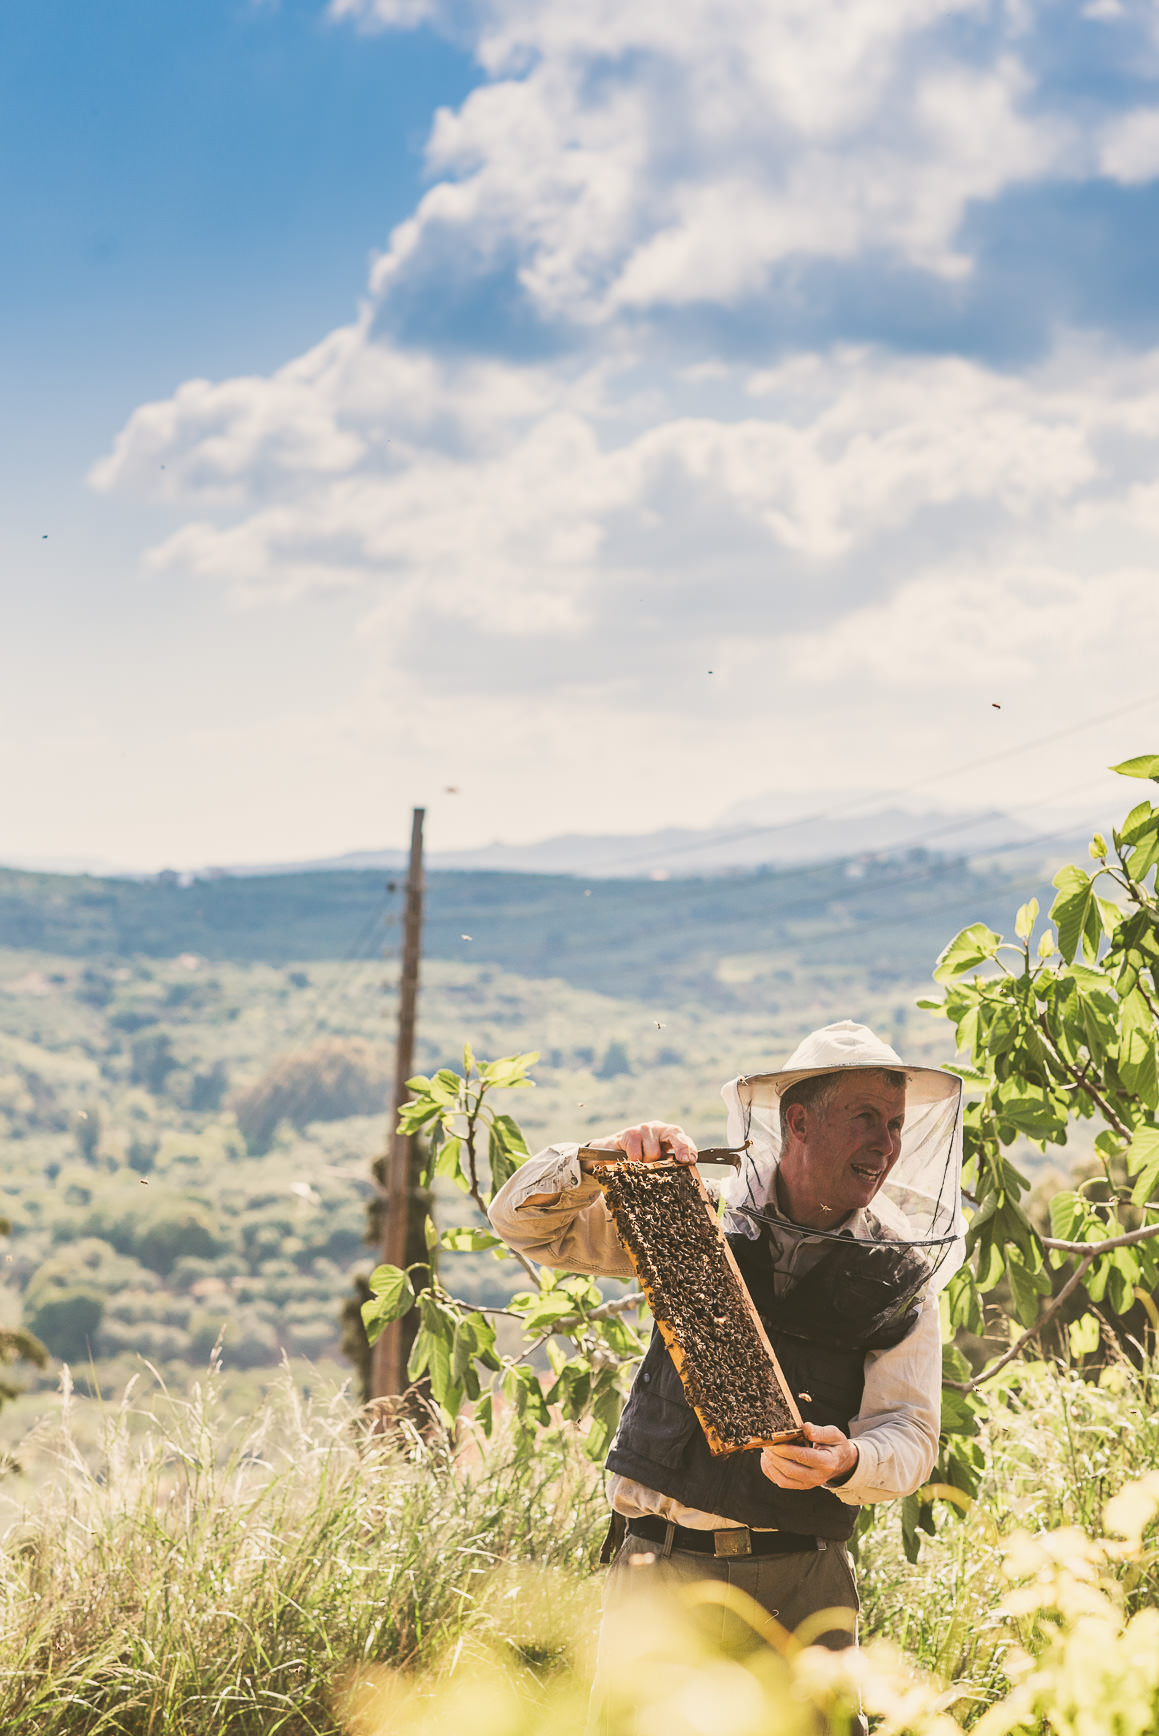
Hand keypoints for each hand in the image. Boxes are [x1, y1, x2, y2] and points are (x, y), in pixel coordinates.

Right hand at [581, 1121, 697, 1166]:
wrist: (609, 1152)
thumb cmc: (637, 1158)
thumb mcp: (655, 1159)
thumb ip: (668, 1161)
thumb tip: (684, 1167)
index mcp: (666, 1133)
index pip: (680, 1136)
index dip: (688, 1147)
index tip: (690, 1160)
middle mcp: (656, 1127)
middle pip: (673, 1134)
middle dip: (681, 1147)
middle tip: (683, 1161)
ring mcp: (642, 1129)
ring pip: (653, 1152)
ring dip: (647, 1164)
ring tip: (640, 1163)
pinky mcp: (629, 1134)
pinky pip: (637, 1156)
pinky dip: (634, 1164)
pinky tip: (628, 1161)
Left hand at [759, 1423, 857, 1489]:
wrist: (841, 1462)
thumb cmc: (836, 1445)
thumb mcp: (834, 1434)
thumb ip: (820, 1431)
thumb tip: (805, 1428)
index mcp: (827, 1463)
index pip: (803, 1457)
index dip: (787, 1449)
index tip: (775, 1441)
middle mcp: (817, 1477)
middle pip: (790, 1471)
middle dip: (775, 1457)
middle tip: (766, 1444)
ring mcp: (808, 1484)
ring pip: (783, 1480)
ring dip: (771, 1466)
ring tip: (766, 1451)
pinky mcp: (800, 1486)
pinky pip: (781, 1482)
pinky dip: (771, 1472)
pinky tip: (767, 1459)